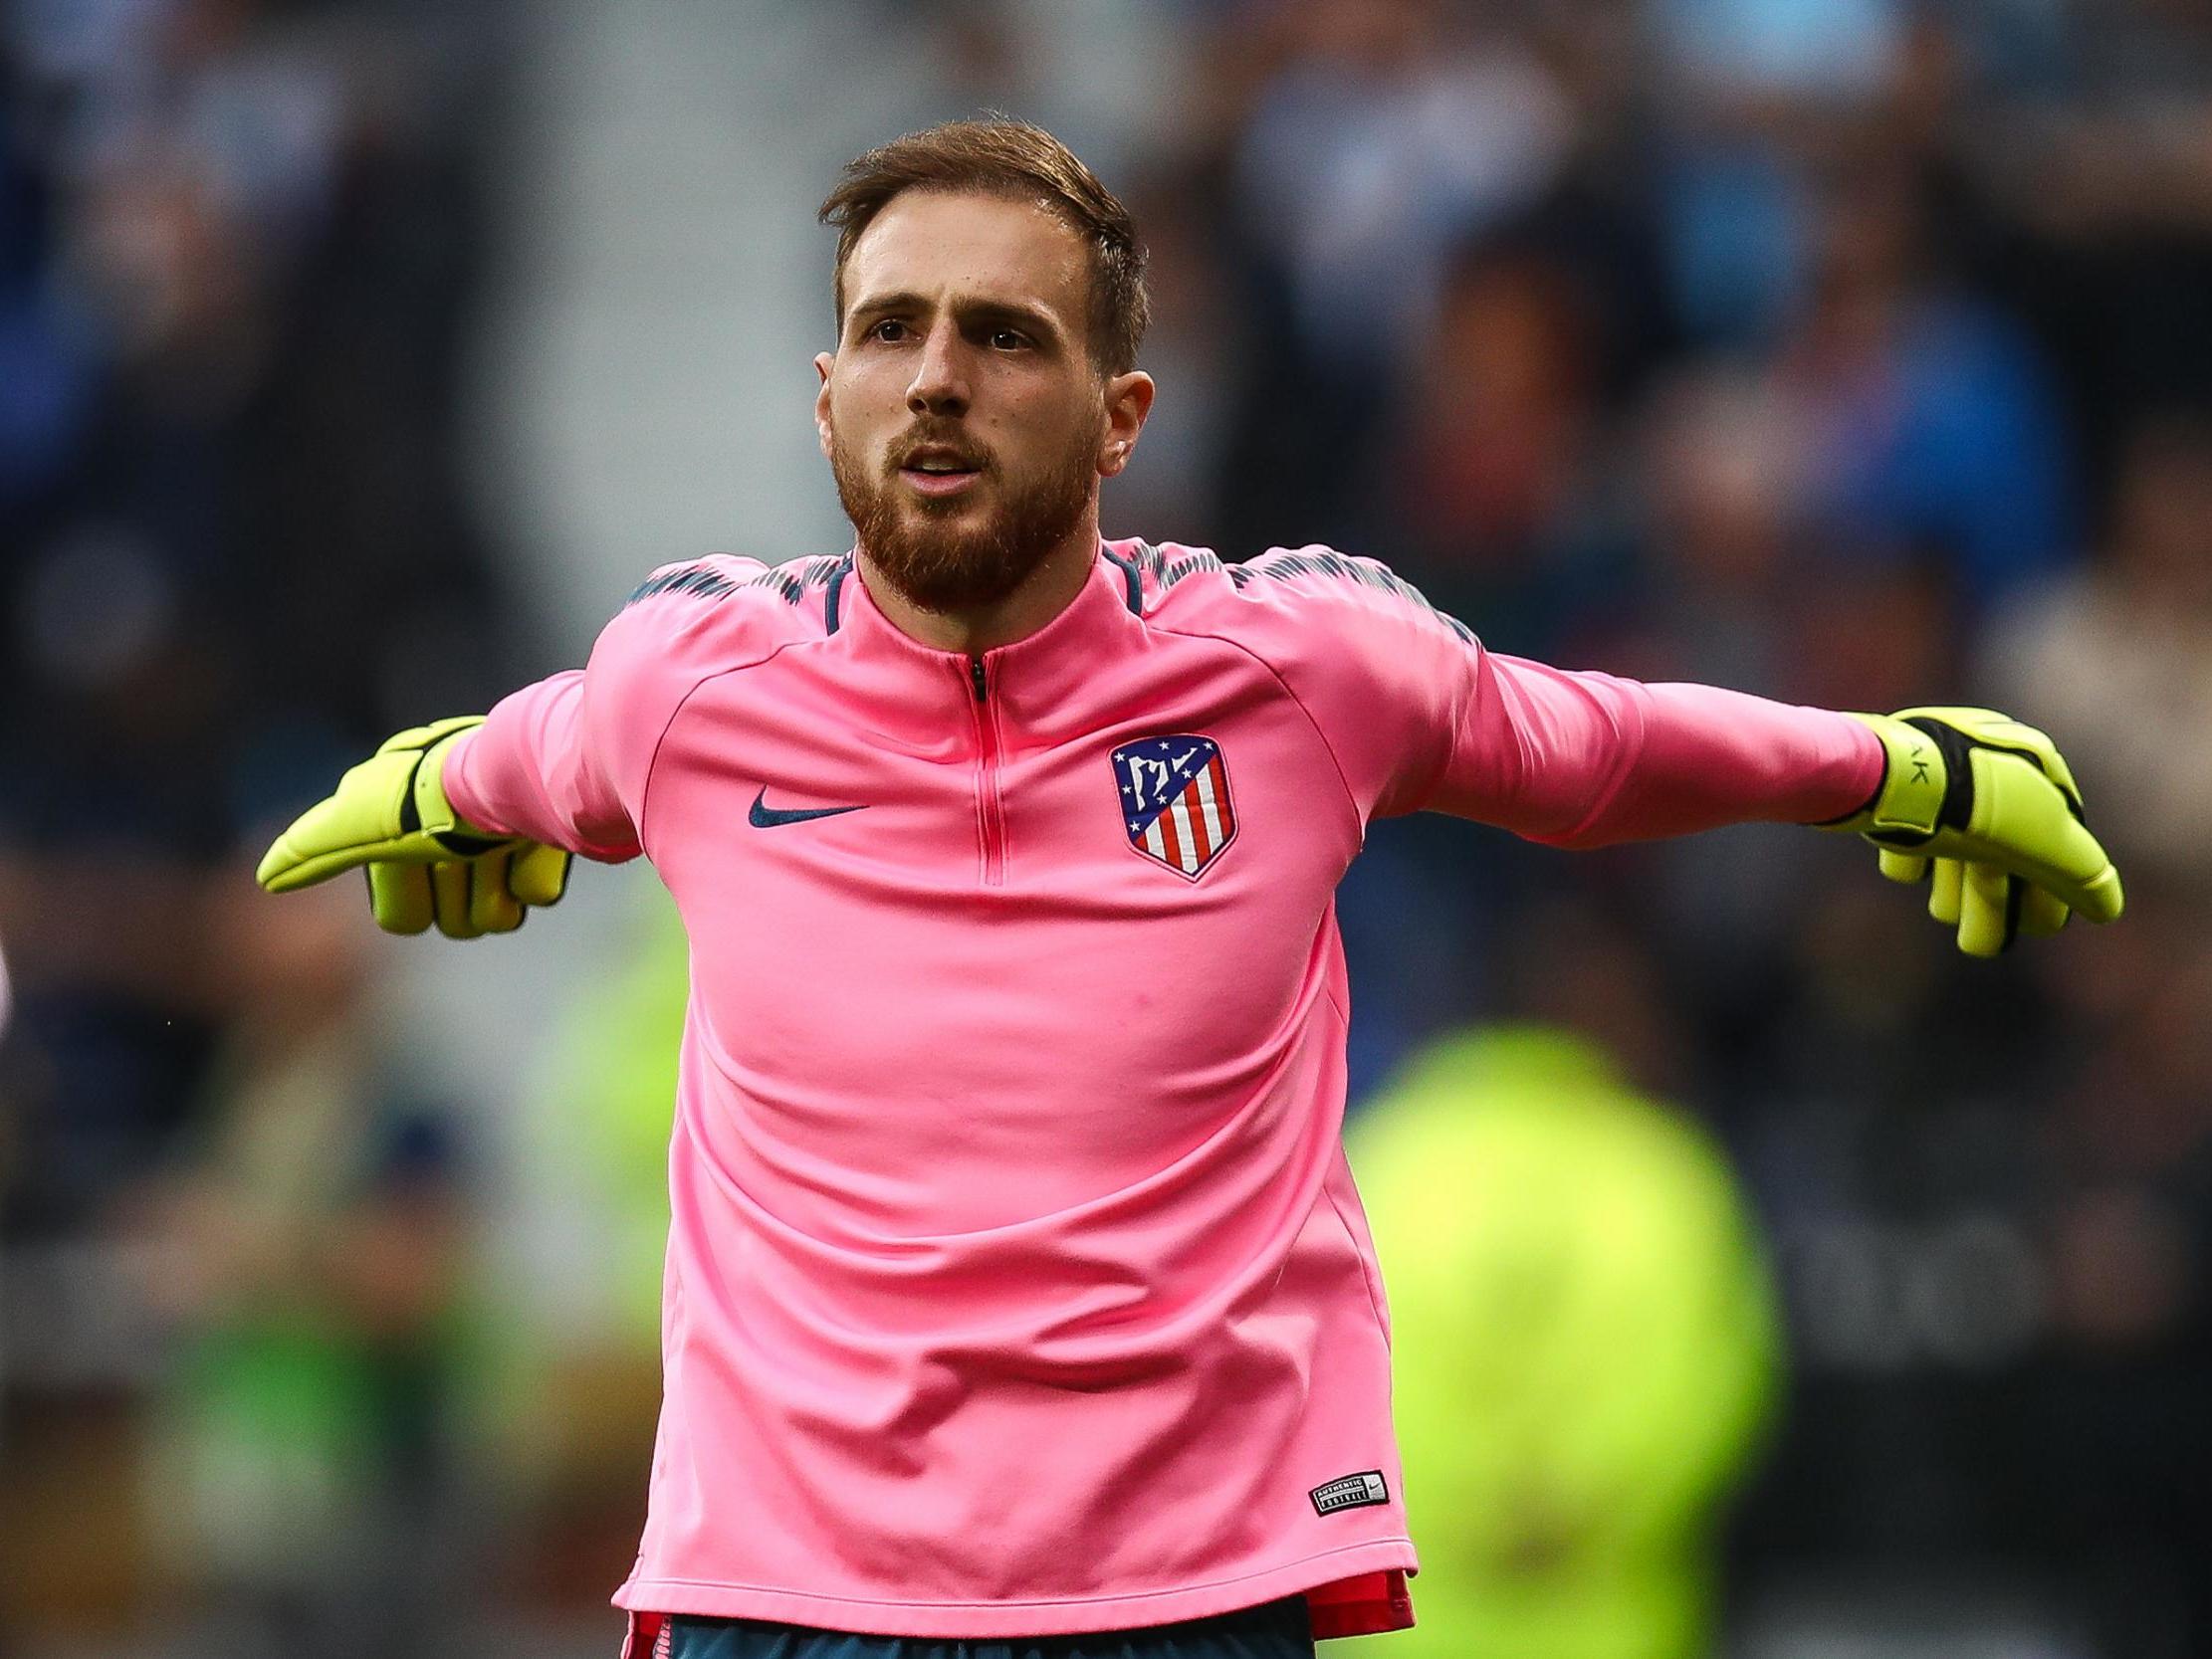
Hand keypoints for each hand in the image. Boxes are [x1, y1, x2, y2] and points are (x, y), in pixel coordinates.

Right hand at [256, 717, 569, 937]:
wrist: (513, 775)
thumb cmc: (427, 800)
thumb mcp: (355, 825)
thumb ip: (311, 850)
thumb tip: (266, 879)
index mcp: (408, 829)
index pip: (401, 919)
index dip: (406, 894)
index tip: (412, 855)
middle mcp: (453, 835)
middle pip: (450, 923)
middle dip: (456, 895)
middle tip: (463, 854)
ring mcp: (505, 842)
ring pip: (493, 917)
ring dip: (493, 888)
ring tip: (497, 849)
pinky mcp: (548, 845)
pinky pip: (536, 891)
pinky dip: (531, 872)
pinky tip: (530, 843)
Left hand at [1824, 706, 2123, 956]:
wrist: (1894, 779)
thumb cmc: (1981, 807)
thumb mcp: (2049, 845)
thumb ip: (2082, 876)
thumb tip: (2107, 909)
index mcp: (2033, 767)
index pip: (2054, 845)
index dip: (2048, 893)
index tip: (2038, 925)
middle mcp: (1986, 771)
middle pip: (2000, 860)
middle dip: (1992, 906)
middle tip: (1979, 944)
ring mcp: (1936, 785)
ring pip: (1953, 862)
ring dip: (1951, 893)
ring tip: (1946, 910)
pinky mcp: (1892, 802)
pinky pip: (1908, 849)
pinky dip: (1910, 864)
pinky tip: (1912, 862)